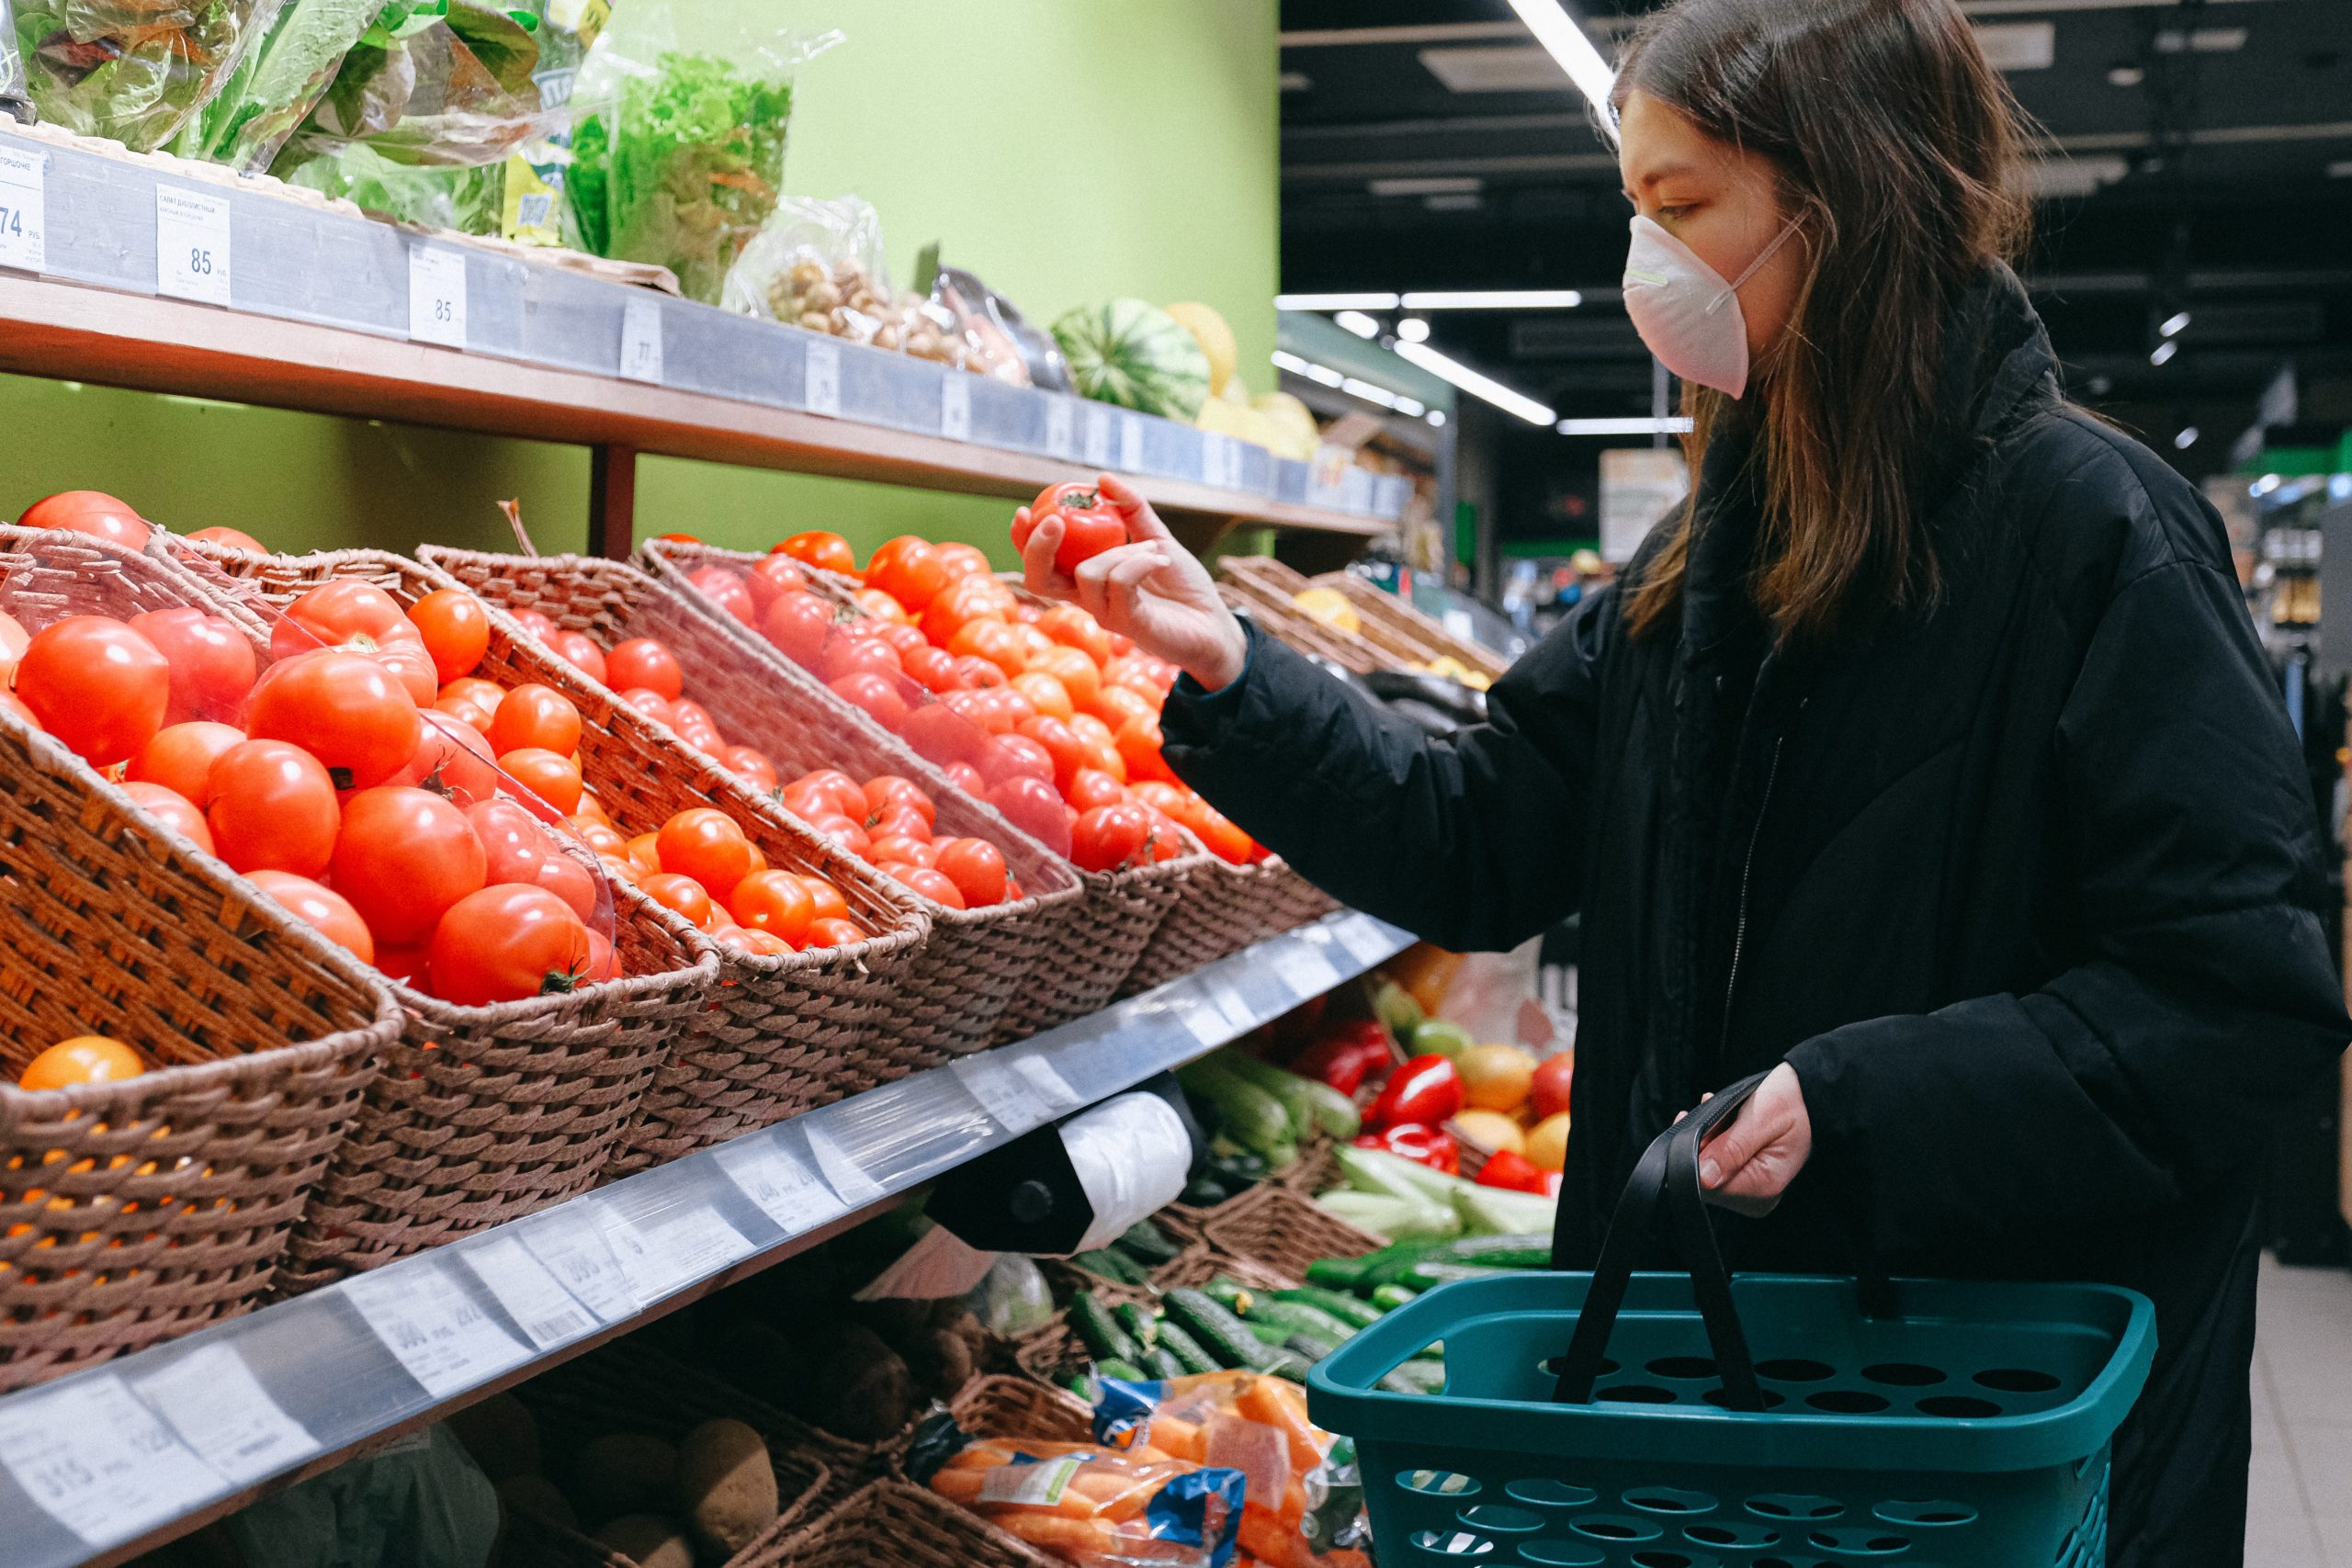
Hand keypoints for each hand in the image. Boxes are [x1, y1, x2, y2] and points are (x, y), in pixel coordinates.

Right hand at [1016, 474, 1248, 690]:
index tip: (1024, 511)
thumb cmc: (1182, 587)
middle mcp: (1089, 599)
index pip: (1041, 564)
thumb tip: (1102, 478)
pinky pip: (1120, 583)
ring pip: (1087, 573)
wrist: (1215, 623)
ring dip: (1121, 550)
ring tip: (1152, 551)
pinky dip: (1139, 561)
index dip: (1023, 541)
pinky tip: (1159, 560)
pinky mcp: (1128, 625)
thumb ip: (1131, 510)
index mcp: (1087, 579)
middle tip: (1055, 520)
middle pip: (1039, 580)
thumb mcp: (1155, 538)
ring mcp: (1106, 614)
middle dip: (1038, 548)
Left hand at [1689, 1063, 1811, 1217]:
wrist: (1812, 1096)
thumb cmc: (1793, 1103)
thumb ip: (1732, 1148)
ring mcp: (1754, 1191)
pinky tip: (1721, 1121)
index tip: (1693, 1122)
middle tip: (1708, 1108)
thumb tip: (1704, 1176)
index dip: (1692, 1154)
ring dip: (1706, 1140)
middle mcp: (1758, 1197)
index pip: (1707, 1185)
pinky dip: (1714, 1143)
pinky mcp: (1749, 1180)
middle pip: (1705, 1180)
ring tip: (1718, 1111)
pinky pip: (1718, 1166)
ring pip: (1708, 1171)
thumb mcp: (1763, 1118)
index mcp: (1764, 1185)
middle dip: (1700, 1144)